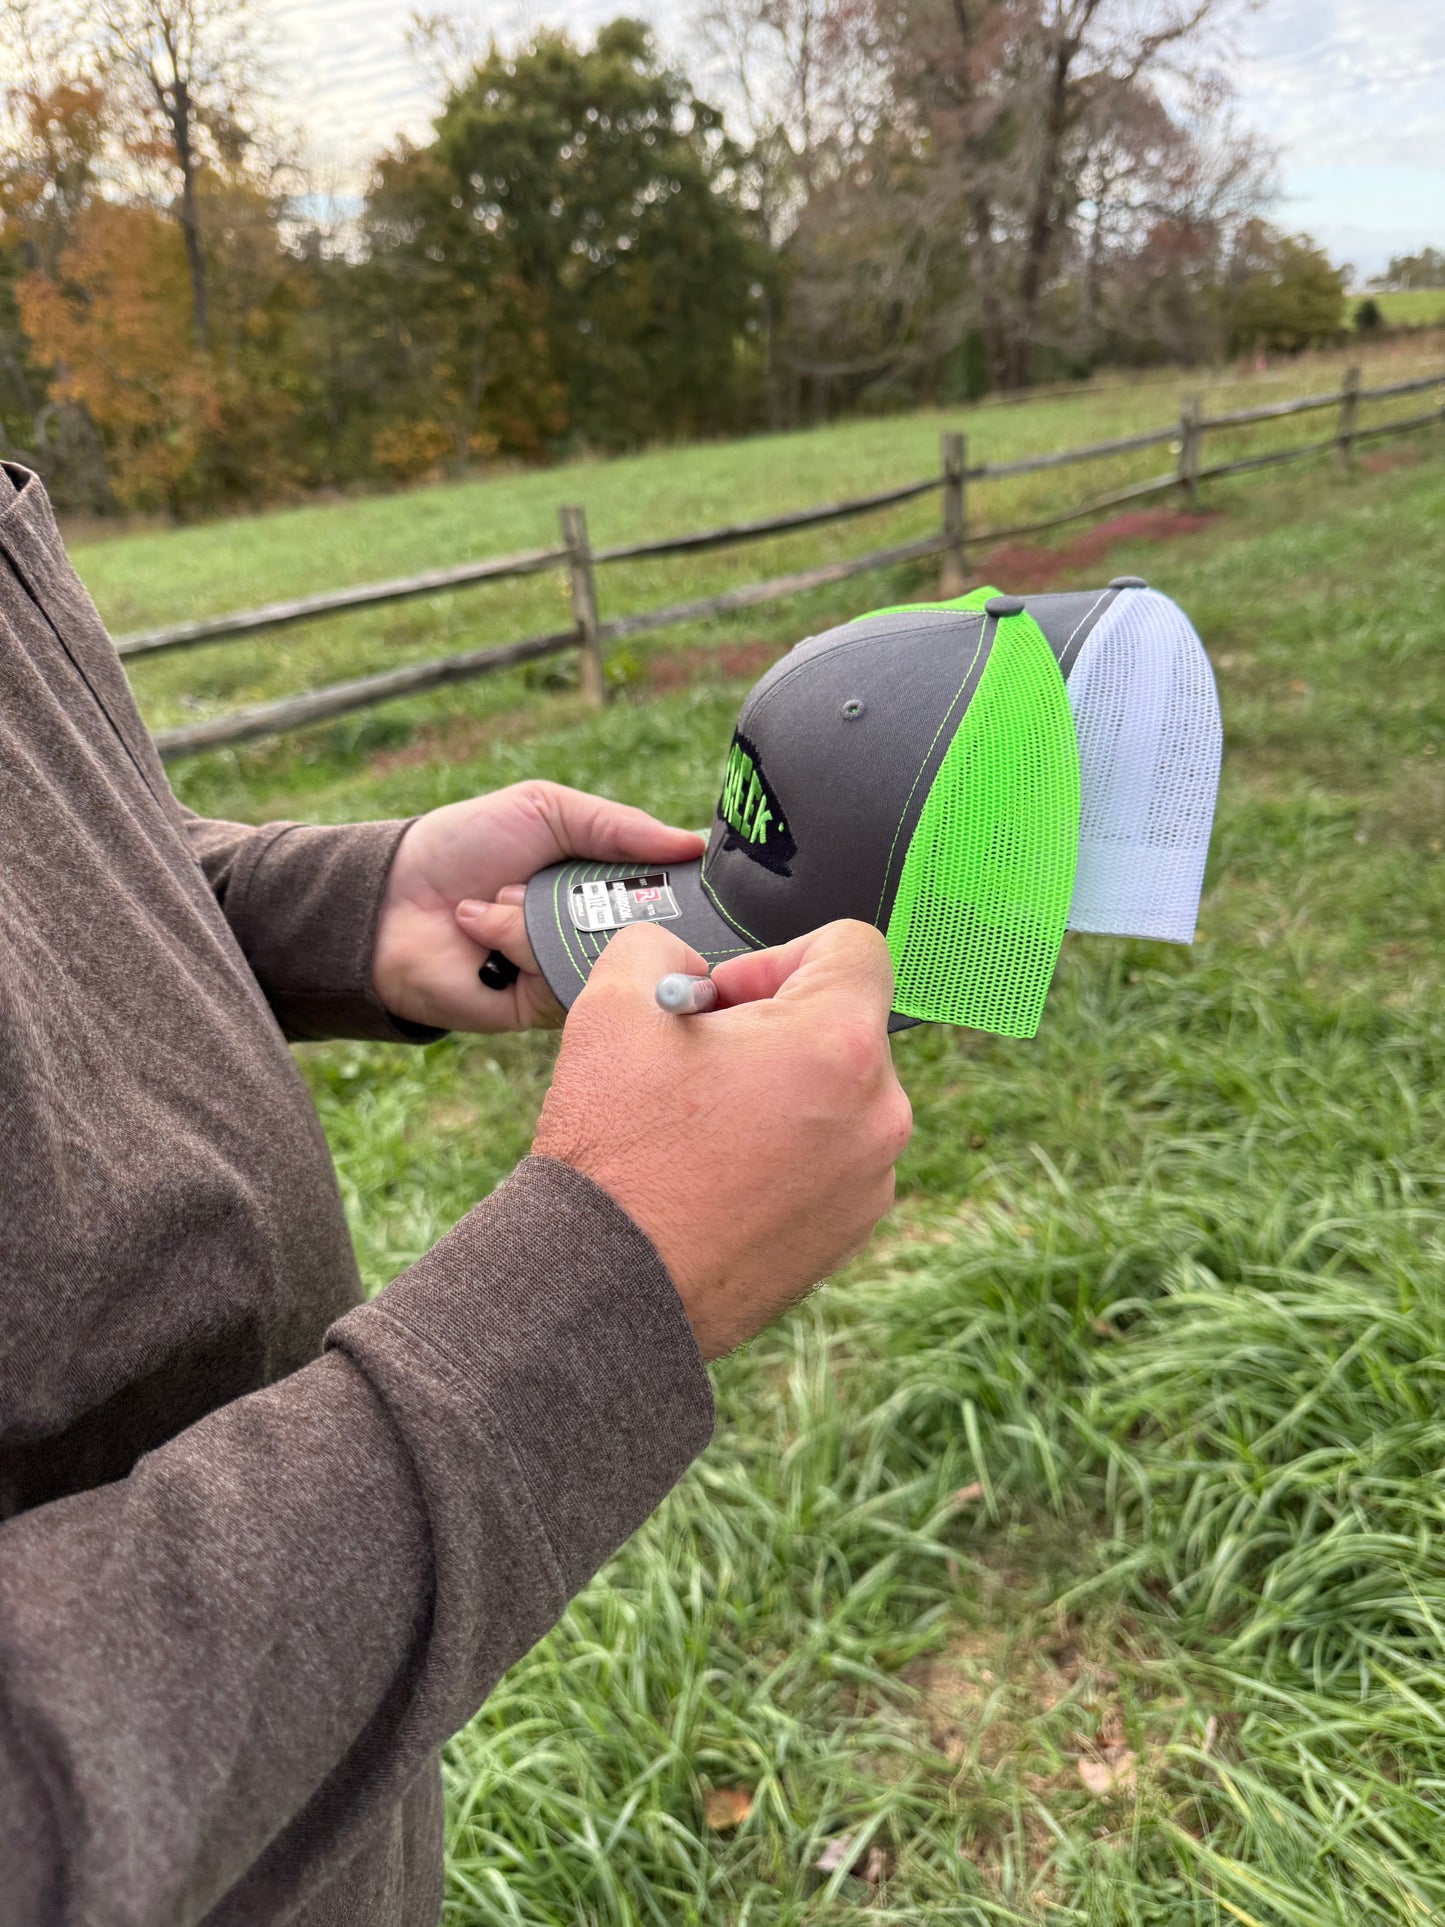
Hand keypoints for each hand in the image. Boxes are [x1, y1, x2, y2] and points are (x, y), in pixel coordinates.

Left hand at [371, 782, 703, 1031]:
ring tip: (499, 899)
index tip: (699, 877)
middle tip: (566, 884)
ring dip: (545, 919)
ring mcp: (572, 970)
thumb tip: (694, 844)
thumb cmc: (463, 845)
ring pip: (606, 955)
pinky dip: (525, 948)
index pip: (672, 891)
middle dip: (608, 898)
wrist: (388, 900)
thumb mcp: (543, 810)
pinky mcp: (543, 1007)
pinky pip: (568, 985)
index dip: (688, 886)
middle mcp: (598, 930)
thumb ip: (618, 826)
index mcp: (607, 882)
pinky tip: (485, 932)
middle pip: (655, 930)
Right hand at [532, 919, 911, 1358]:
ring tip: (701, 1128)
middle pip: (843, 1024)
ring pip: (838, 1094)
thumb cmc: (615, 1151)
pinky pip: (831, 1158)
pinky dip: (785, 1153)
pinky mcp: (850, 1232)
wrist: (605, 1289)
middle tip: (696, 1065)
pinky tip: (716, 1177)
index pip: (853, 947)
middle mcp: (879, 1114)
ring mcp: (870, 1180)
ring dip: (780, 1091)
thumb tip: (689, 968)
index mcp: (838, 1045)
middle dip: (772, 1027)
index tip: (721, 1000)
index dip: (775, 957)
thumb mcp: (615, 1005)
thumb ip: (660, 948)